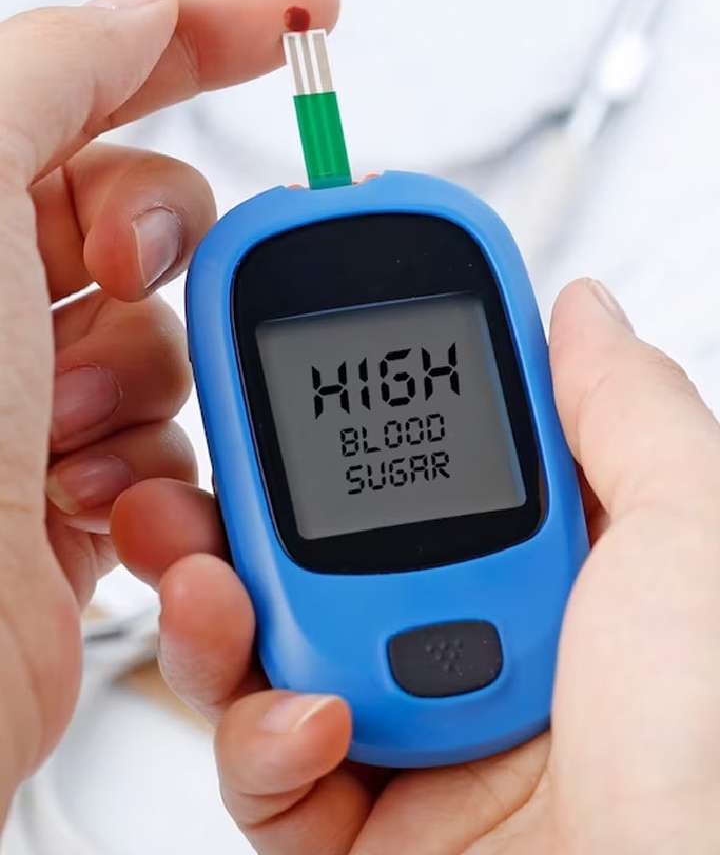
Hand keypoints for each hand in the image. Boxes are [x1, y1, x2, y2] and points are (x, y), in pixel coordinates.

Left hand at [0, 0, 337, 823]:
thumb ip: (55, 71)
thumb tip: (144, 11)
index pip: (94, 75)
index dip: (210, 30)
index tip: (307, 11)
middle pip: (150, 210)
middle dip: (163, 242)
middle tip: (127, 267)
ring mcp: (32, 396)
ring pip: (176, 336)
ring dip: (144, 380)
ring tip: (64, 430)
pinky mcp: (73, 493)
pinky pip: (176, 440)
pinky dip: (152, 467)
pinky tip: (85, 500)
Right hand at [116, 278, 719, 853]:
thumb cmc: (717, 762)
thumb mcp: (693, 539)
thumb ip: (626, 410)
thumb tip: (581, 309)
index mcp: (558, 566)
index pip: (436, 450)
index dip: (364, 388)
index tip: (301, 331)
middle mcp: (479, 640)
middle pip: (324, 544)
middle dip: (242, 496)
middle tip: (195, 454)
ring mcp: (415, 735)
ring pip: (269, 645)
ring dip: (216, 605)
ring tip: (203, 577)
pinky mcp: (360, 831)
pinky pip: (266, 769)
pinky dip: (261, 738)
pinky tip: (307, 723)